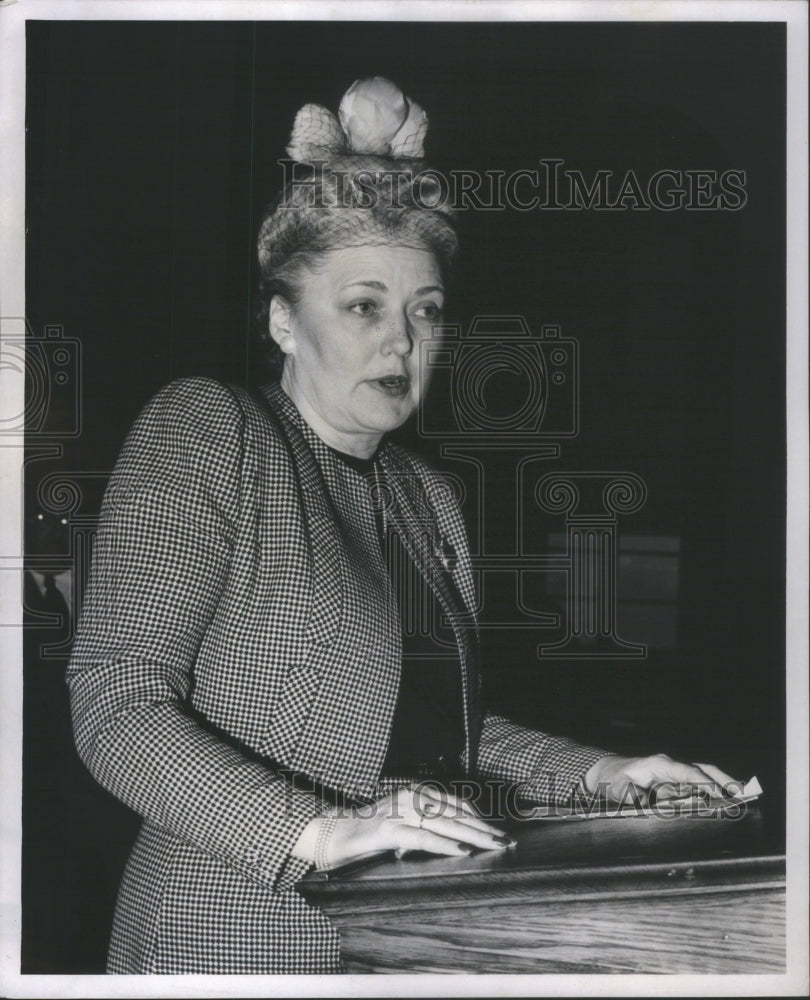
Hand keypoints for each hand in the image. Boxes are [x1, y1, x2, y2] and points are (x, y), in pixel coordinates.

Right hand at [293, 784, 514, 869]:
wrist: (336, 832)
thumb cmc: (372, 830)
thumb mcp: (405, 821)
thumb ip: (426, 825)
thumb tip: (458, 838)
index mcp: (417, 793)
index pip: (457, 804)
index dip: (479, 818)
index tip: (498, 831)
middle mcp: (412, 797)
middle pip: (456, 814)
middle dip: (483, 829)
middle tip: (506, 841)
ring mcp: (401, 812)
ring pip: (445, 825)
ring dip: (473, 837)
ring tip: (493, 846)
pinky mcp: (390, 831)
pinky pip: (423, 838)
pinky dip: (445, 845)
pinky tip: (462, 852)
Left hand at [583, 753, 741, 805]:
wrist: (608, 774)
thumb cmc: (614, 780)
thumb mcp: (618, 789)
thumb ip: (632, 795)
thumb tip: (645, 801)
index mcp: (659, 765)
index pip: (685, 771)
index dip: (702, 782)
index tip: (717, 792)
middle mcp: (671, 767)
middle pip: (701, 769)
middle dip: (722, 780)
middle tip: (742, 793)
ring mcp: (675, 775)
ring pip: (703, 776)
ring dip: (722, 785)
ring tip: (742, 798)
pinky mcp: (676, 784)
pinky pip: (697, 786)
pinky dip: (713, 792)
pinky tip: (726, 802)